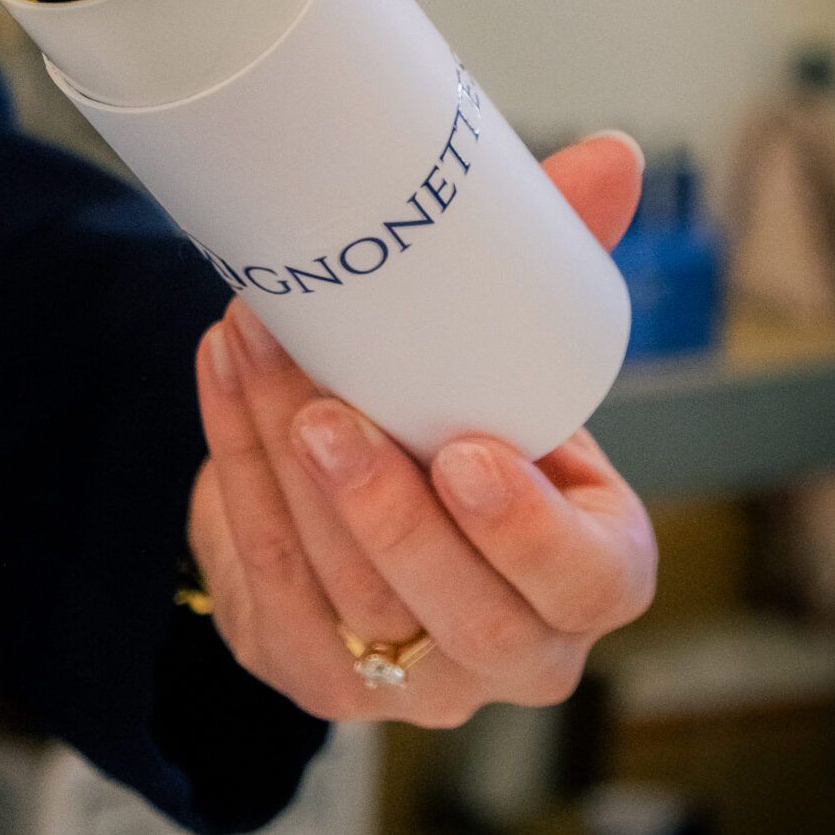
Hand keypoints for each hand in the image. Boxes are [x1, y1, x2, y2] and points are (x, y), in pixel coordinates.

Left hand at [188, 133, 656, 723]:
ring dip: (284, 463)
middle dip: (384, 510)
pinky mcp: (300, 664)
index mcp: (591, 577)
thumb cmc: (469, 423)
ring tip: (256, 346)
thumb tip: (611, 155)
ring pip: (343, 592)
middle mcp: (506, 653)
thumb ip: (558, 269)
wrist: (364, 487)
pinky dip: (236, 466)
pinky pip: (264, 575)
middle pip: (459, 611)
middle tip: (327, 410)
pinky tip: (222, 373)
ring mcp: (400, 679)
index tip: (466, 451)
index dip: (529, 535)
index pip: (590, 585)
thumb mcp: (518, 360)